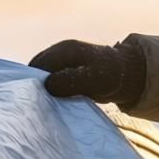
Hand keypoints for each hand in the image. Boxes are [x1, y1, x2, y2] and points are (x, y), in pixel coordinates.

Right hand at [28, 39, 145, 105]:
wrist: (127, 76)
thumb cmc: (111, 75)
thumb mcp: (92, 79)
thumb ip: (71, 81)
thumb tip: (48, 86)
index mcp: (64, 50)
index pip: (37, 65)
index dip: (31, 81)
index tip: (31, 100)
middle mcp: (59, 54)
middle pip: (37, 71)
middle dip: (35, 87)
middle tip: (35, 106)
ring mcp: (62, 64)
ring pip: (44, 79)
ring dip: (43, 92)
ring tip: (42, 108)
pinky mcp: (66, 74)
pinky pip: (53, 84)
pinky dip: (51, 94)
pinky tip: (52, 106)